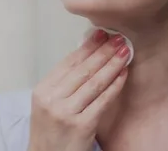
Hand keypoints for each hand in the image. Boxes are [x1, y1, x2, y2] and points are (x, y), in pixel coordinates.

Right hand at [27, 30, 130, 150]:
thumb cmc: (50, 133)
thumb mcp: (48, 104)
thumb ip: (64, 84)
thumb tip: (89, 57)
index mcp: (42, 91)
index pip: (68, 63)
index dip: (87, 47)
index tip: (101, 34)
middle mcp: (51, 100)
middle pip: (82, 70)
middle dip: (103, 52)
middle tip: (118, 39)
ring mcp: (66, 113)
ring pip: (94, 82)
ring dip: (112, 65)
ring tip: (125, 52)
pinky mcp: (81, 126)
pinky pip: (102, 101)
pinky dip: (114, 86)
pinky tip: (123, 75)